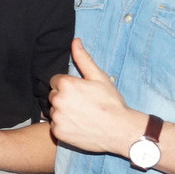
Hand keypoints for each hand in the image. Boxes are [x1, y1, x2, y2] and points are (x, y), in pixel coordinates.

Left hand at [49, 39, 142, 156]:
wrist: (120, 130)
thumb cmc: (111, 102)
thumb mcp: (99, 77)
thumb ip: (83, 58)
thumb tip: (75, 41)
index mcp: (65, 84)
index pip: (56, 80)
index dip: (69, 85)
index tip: (81, 92)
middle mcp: (57, 100)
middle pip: (54, 95)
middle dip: (65, 97)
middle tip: (83, 104)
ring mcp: (56, 117)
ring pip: (54, 110)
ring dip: (64, 111)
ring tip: (82, 115)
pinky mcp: (57, 132)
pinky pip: (55, 125)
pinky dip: (64, 125)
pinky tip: (79, 125)